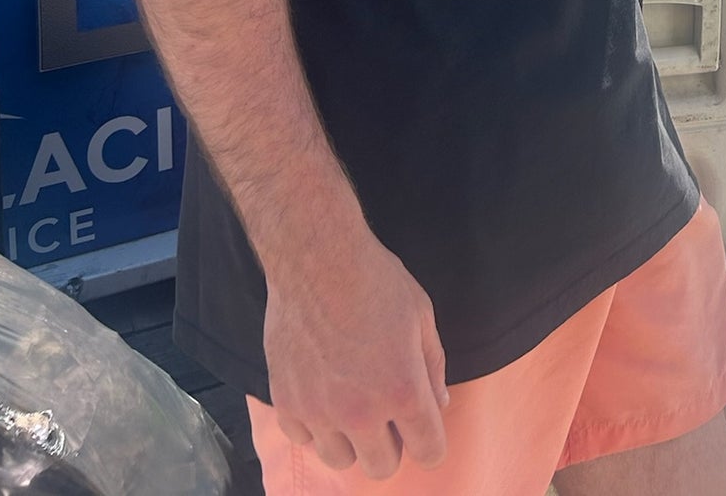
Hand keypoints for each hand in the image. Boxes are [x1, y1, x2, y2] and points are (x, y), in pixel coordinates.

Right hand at [264, 219, 449, 479]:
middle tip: (387, 412)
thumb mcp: (421, 315)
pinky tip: (322, 393)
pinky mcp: (286, 401)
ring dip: (351, 439)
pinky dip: (315, 425)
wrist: (317, 258)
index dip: (431, 441)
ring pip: (340, 460)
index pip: (428, 451)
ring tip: (352, 403)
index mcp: (403, 391)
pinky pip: (304, 438)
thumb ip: (433, 366)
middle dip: (392, 445)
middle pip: (382, 468)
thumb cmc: (376, 279)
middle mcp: (361, 412)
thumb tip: (438, 403)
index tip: (423, 427)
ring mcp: (319, 411)